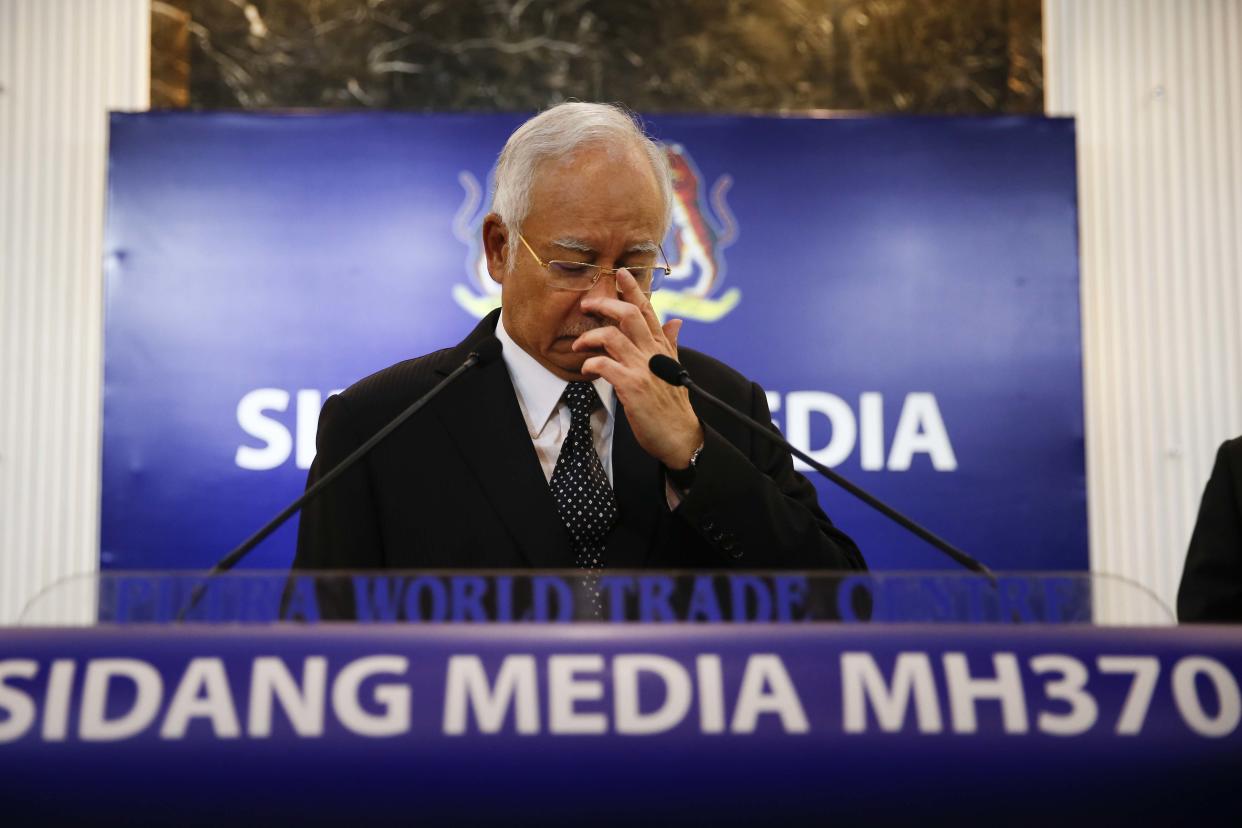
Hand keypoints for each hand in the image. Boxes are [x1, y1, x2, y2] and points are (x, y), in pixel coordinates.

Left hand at [572, 270, 703, 468]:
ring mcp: (643, 368)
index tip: (620, 271)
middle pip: (629, 314)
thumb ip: (670, 342)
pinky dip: (591, 362)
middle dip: (604, 304)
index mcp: (662, 347)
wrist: (680, 436)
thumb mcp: (675, 368)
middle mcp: (653, 352)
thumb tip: (676, 320)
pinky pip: (605, 365)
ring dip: (590, 336)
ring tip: (579, 344)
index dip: (633, 289)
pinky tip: (586, 367)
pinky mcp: (632, 386)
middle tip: (587, 304)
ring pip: (613, 336)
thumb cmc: (673, 404)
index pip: (647, 310)